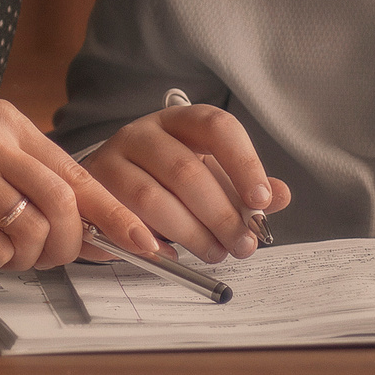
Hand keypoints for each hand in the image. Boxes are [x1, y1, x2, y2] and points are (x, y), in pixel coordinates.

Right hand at [0, 99, 152, 272]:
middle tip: (53, 259)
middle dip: (68, 246)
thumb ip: (39, 187)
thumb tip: (104, 234)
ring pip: (32, 234)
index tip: (147, 242)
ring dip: (25, 258)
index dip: (115, 213)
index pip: (77, 172)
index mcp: (5, 120)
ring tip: (0, 249)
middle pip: (63, 206)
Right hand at [83, 105, 293, 262]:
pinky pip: (123, 221)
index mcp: (181, 120)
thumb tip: (281, 195)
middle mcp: (145, 132)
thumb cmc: (161, 182)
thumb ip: (242, 187)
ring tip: (213, 252)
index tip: (261, 201)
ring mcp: (114, 158)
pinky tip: (171, 254)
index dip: (243, 162)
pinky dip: (151, 242)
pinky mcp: (93, 190)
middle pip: (187, 170)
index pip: (217, 127)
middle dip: (221, 215)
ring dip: (191, 234)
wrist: (100, 191)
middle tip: (242, 244)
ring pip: (154, 199)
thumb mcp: (207, 178)